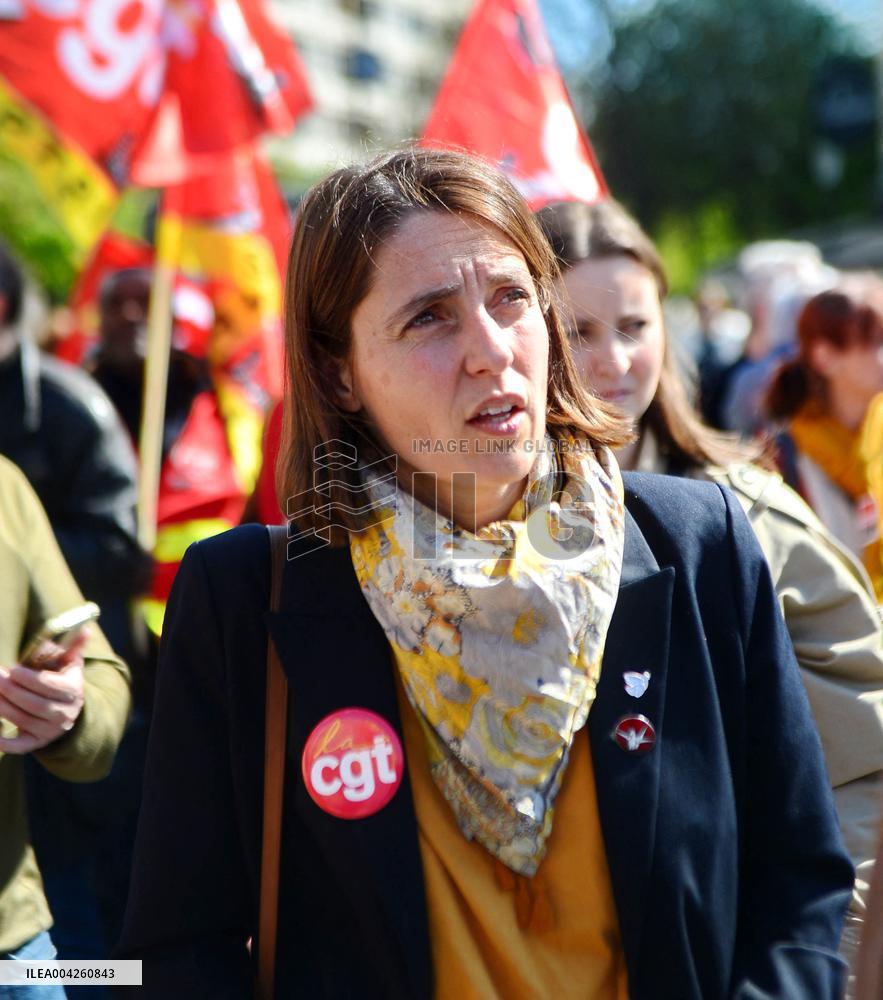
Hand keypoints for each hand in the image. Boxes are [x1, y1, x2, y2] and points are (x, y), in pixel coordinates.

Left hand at [0, 631, 87, 753]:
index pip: (51, 686)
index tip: (13, 669)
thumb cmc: (62, 678)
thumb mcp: (70, 662)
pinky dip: (6, 744)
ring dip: (4, 708)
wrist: (67, 710)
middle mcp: (65, 713)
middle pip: (36, 704)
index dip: (30, 679)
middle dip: (12, 691)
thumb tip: (85, 630)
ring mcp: (51, 730)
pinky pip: (21, 746)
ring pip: (24, 720)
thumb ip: (72, 646)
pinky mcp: (37, 742)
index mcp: (73, 691)